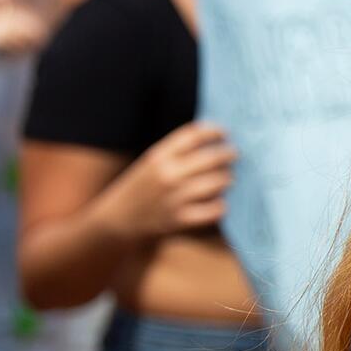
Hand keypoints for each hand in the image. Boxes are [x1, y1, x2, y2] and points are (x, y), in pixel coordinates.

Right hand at [99, 121, 235, 241]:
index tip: (224, 133)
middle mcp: (167, 175)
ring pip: (218, 182)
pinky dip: (221, 206)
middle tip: (234, 154)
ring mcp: (174, 198)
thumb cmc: (140, 187)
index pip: (194, 135)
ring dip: (227, 178)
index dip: (214, 131)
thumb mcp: (151, 162)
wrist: (116, 219)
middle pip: (212, 157)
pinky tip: (220, 203)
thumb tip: (214, 137)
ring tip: (228, 178)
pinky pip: (214, 210)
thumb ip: (177, 151)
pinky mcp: (179, 220)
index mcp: (159, 156)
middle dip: (228, 154)